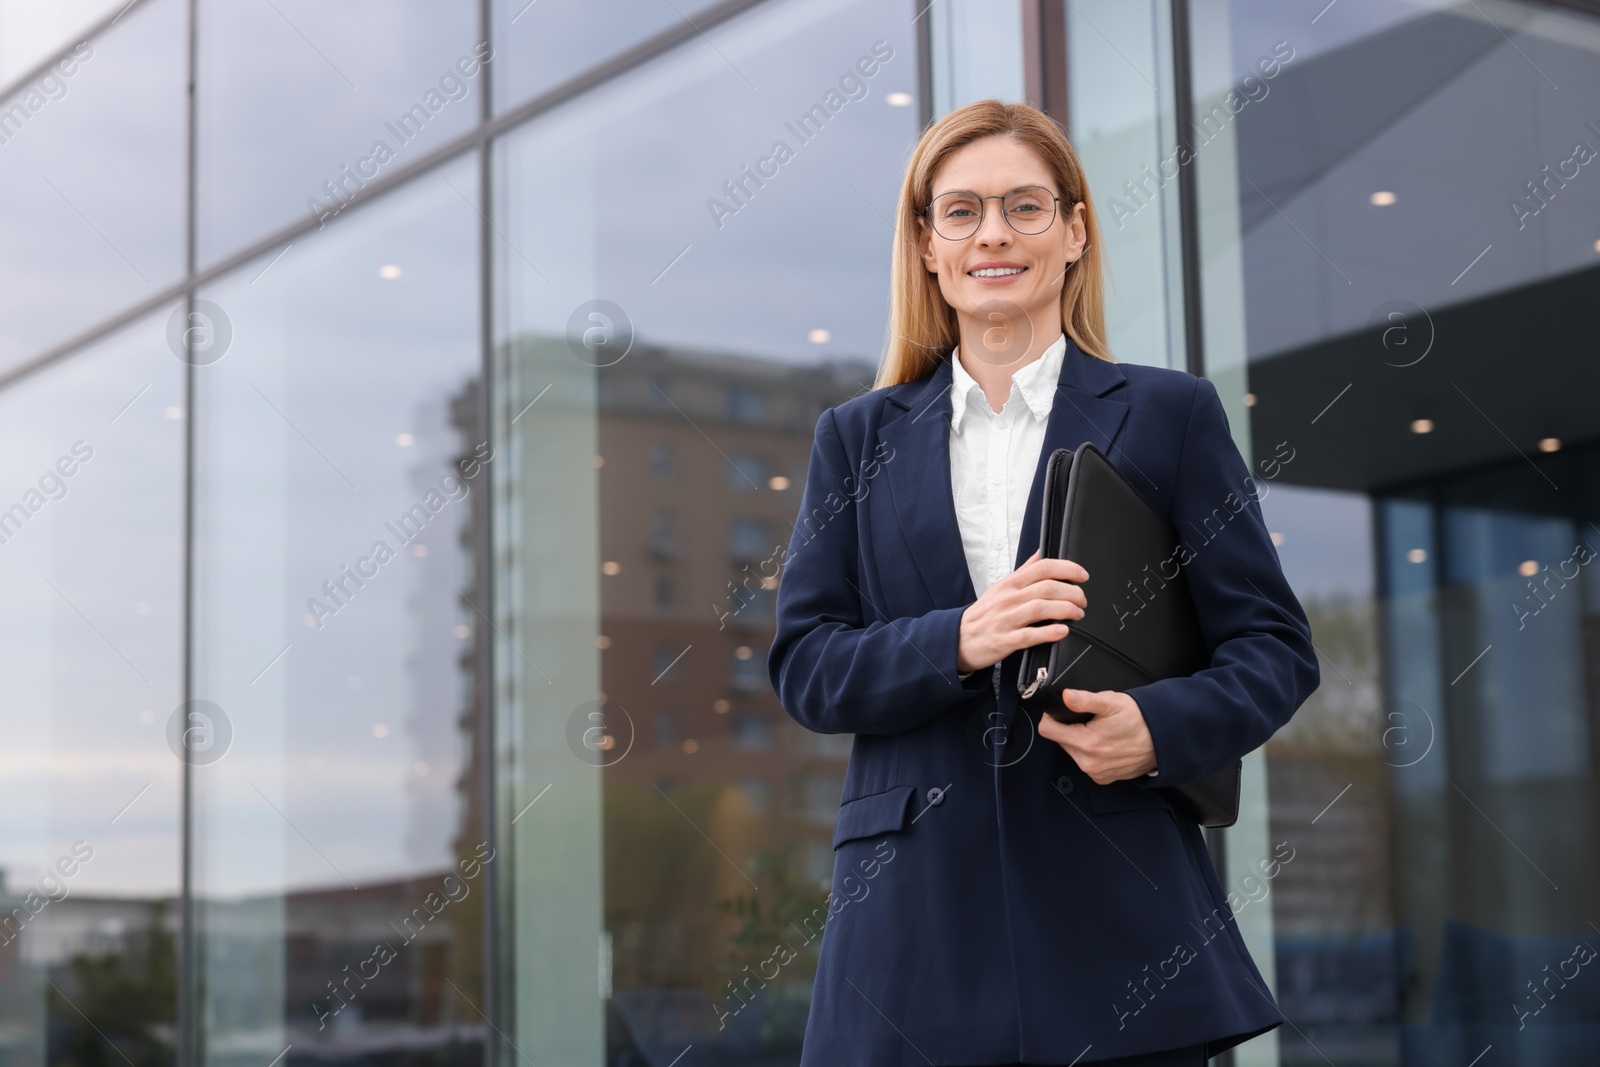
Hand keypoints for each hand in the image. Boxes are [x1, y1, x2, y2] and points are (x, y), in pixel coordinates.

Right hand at [956, 549, 1086, 673]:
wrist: (958, 638)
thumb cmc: (984, 613)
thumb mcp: (1001, 587)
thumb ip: (1024, 571)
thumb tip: (1042, 553)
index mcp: (1010, 584)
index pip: (1042, 567)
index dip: (1067, 568)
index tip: (1083, 576)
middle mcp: (1008, 598)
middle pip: (1047, 588)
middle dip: (1072, 592)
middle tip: (1083, 600)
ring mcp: (1006, 619)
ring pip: (1041, 609)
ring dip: (1066, 610)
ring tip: (1078, 614)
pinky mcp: (1005, 641)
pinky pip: (1029, 636)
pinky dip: (1049, 633)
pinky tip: (1063, 631)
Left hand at [1037, 687, 1157, 783]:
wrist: (1163, 739)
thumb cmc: (1140, 720)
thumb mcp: (1111, 702)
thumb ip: (1085, 700)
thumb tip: (1066, 696)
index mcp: (1086, 743)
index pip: (1048, 730)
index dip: (1051, 717)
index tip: (1061, 711)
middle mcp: (1088, 763)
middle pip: (1061, 741)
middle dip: (1070, 729)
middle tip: (1090, 721)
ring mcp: (1096, 773)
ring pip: (1073, 752)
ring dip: (1081, 741)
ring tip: (1100, 731)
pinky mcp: (1104, 778)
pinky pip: (1086, 763)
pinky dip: (1091, 754)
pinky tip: (1106, 744)